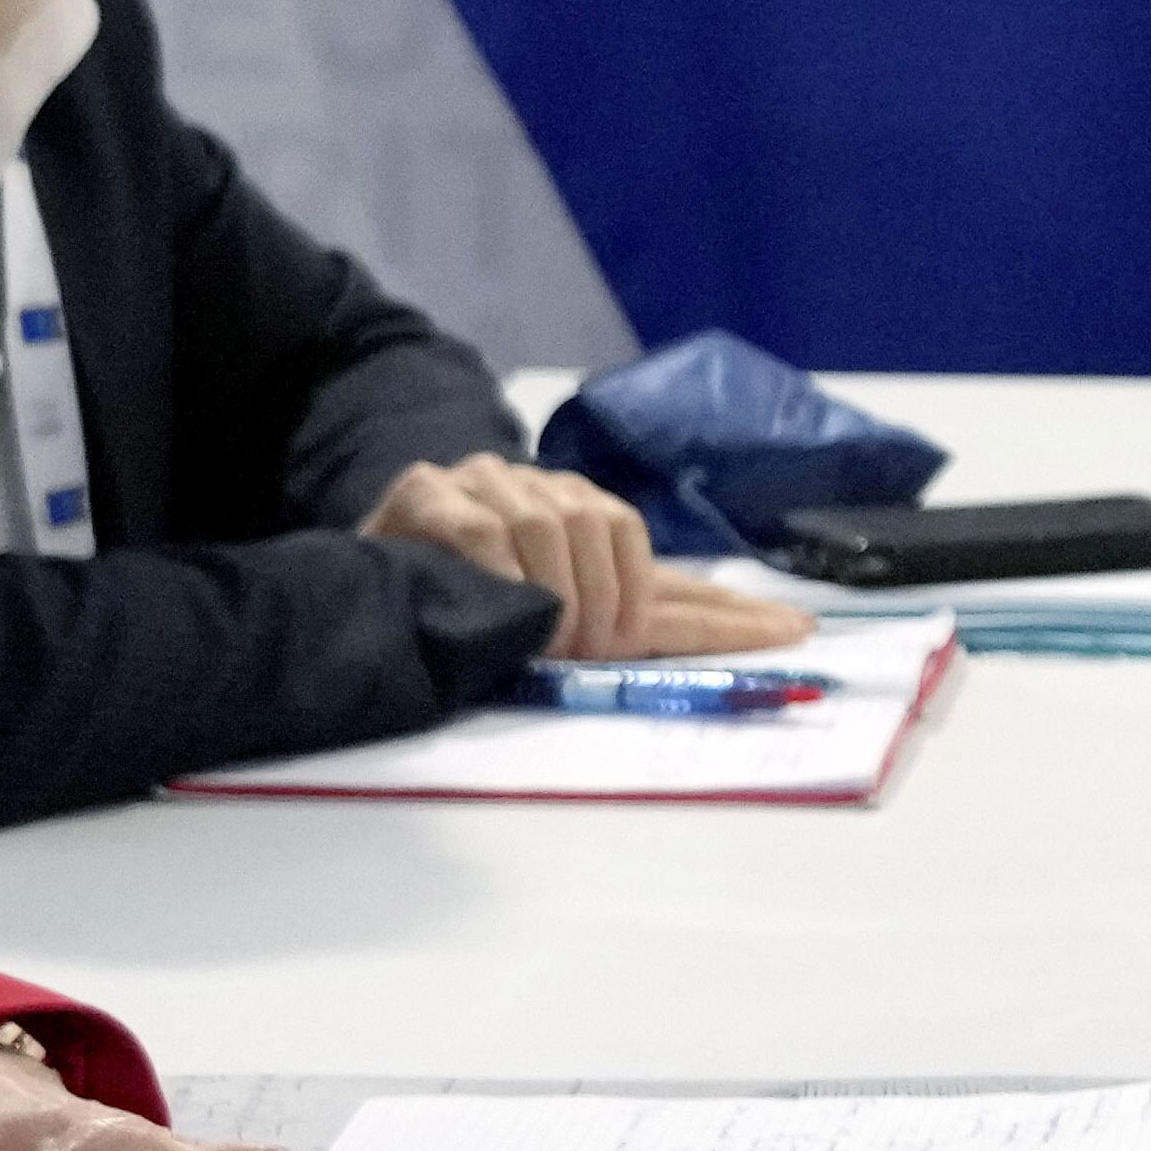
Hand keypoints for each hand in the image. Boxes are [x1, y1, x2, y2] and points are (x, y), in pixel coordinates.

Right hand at [363, 454, 815, 659]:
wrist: (354, 567)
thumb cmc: (454, 606)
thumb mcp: (545, 626)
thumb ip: (611, 633)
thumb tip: (687, 665)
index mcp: (586, 532)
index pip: (672, 576)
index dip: (728, 610)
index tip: (796, 634)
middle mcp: (545, 494)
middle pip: (616, 534)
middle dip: (613, 605)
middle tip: (594, 651)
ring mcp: (486, 486)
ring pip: (554, 527)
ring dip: (559, 596)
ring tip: (547, 640)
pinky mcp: (429, 494)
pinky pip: (485, 529)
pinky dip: (503, 575)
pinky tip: (506, 605)